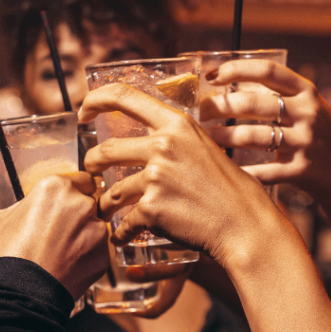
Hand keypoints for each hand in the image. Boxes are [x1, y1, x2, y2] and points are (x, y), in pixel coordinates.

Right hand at [0, 172, 107, 298]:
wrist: (17, 294)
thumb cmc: (2, 256)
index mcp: (56, 188)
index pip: (81, 179)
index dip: (72, 192)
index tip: (62, 204)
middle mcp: (82, 205)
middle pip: (90, 203)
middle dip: (77, 214)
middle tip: (55, 230)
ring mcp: (97, 231)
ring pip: (96, 226)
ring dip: (84, 234)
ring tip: (58, 250)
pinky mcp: (104, 255)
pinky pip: (99, 249)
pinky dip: (87, 255)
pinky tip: (66, 263)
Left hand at [79, 82, 288, 271]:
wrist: (246, 226)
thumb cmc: (234, 192)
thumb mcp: (209, 150)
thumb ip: (179, 142)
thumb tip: (153, 142)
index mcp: (178, 124)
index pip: (123, 96)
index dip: (94, 101)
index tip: (84, 112)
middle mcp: (164, 146)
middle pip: (105, 150)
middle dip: (92, 165)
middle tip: (94, 174)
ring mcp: (156, 177)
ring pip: (110, 192)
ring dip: (105, 205)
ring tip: (109, 212)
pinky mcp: (151, 208)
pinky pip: (124, 222)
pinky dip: (123, 232)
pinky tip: (127, 236)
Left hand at [200, 60, 330, 207]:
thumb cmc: (320, 138)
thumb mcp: (308, 109)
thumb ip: (278, 96)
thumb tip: (227, 84)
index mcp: (307, 92)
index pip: (267, 70)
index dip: (235, 69)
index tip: (211, 76)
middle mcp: (308, 114)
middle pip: (252, 103)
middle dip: (219, 106)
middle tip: (201, 113)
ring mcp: (305, 142)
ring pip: (252, 136)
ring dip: (222, 138)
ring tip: (205, 138)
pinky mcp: (301, 170)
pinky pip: (262, 170)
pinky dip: (241, 170)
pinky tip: (224, 168)